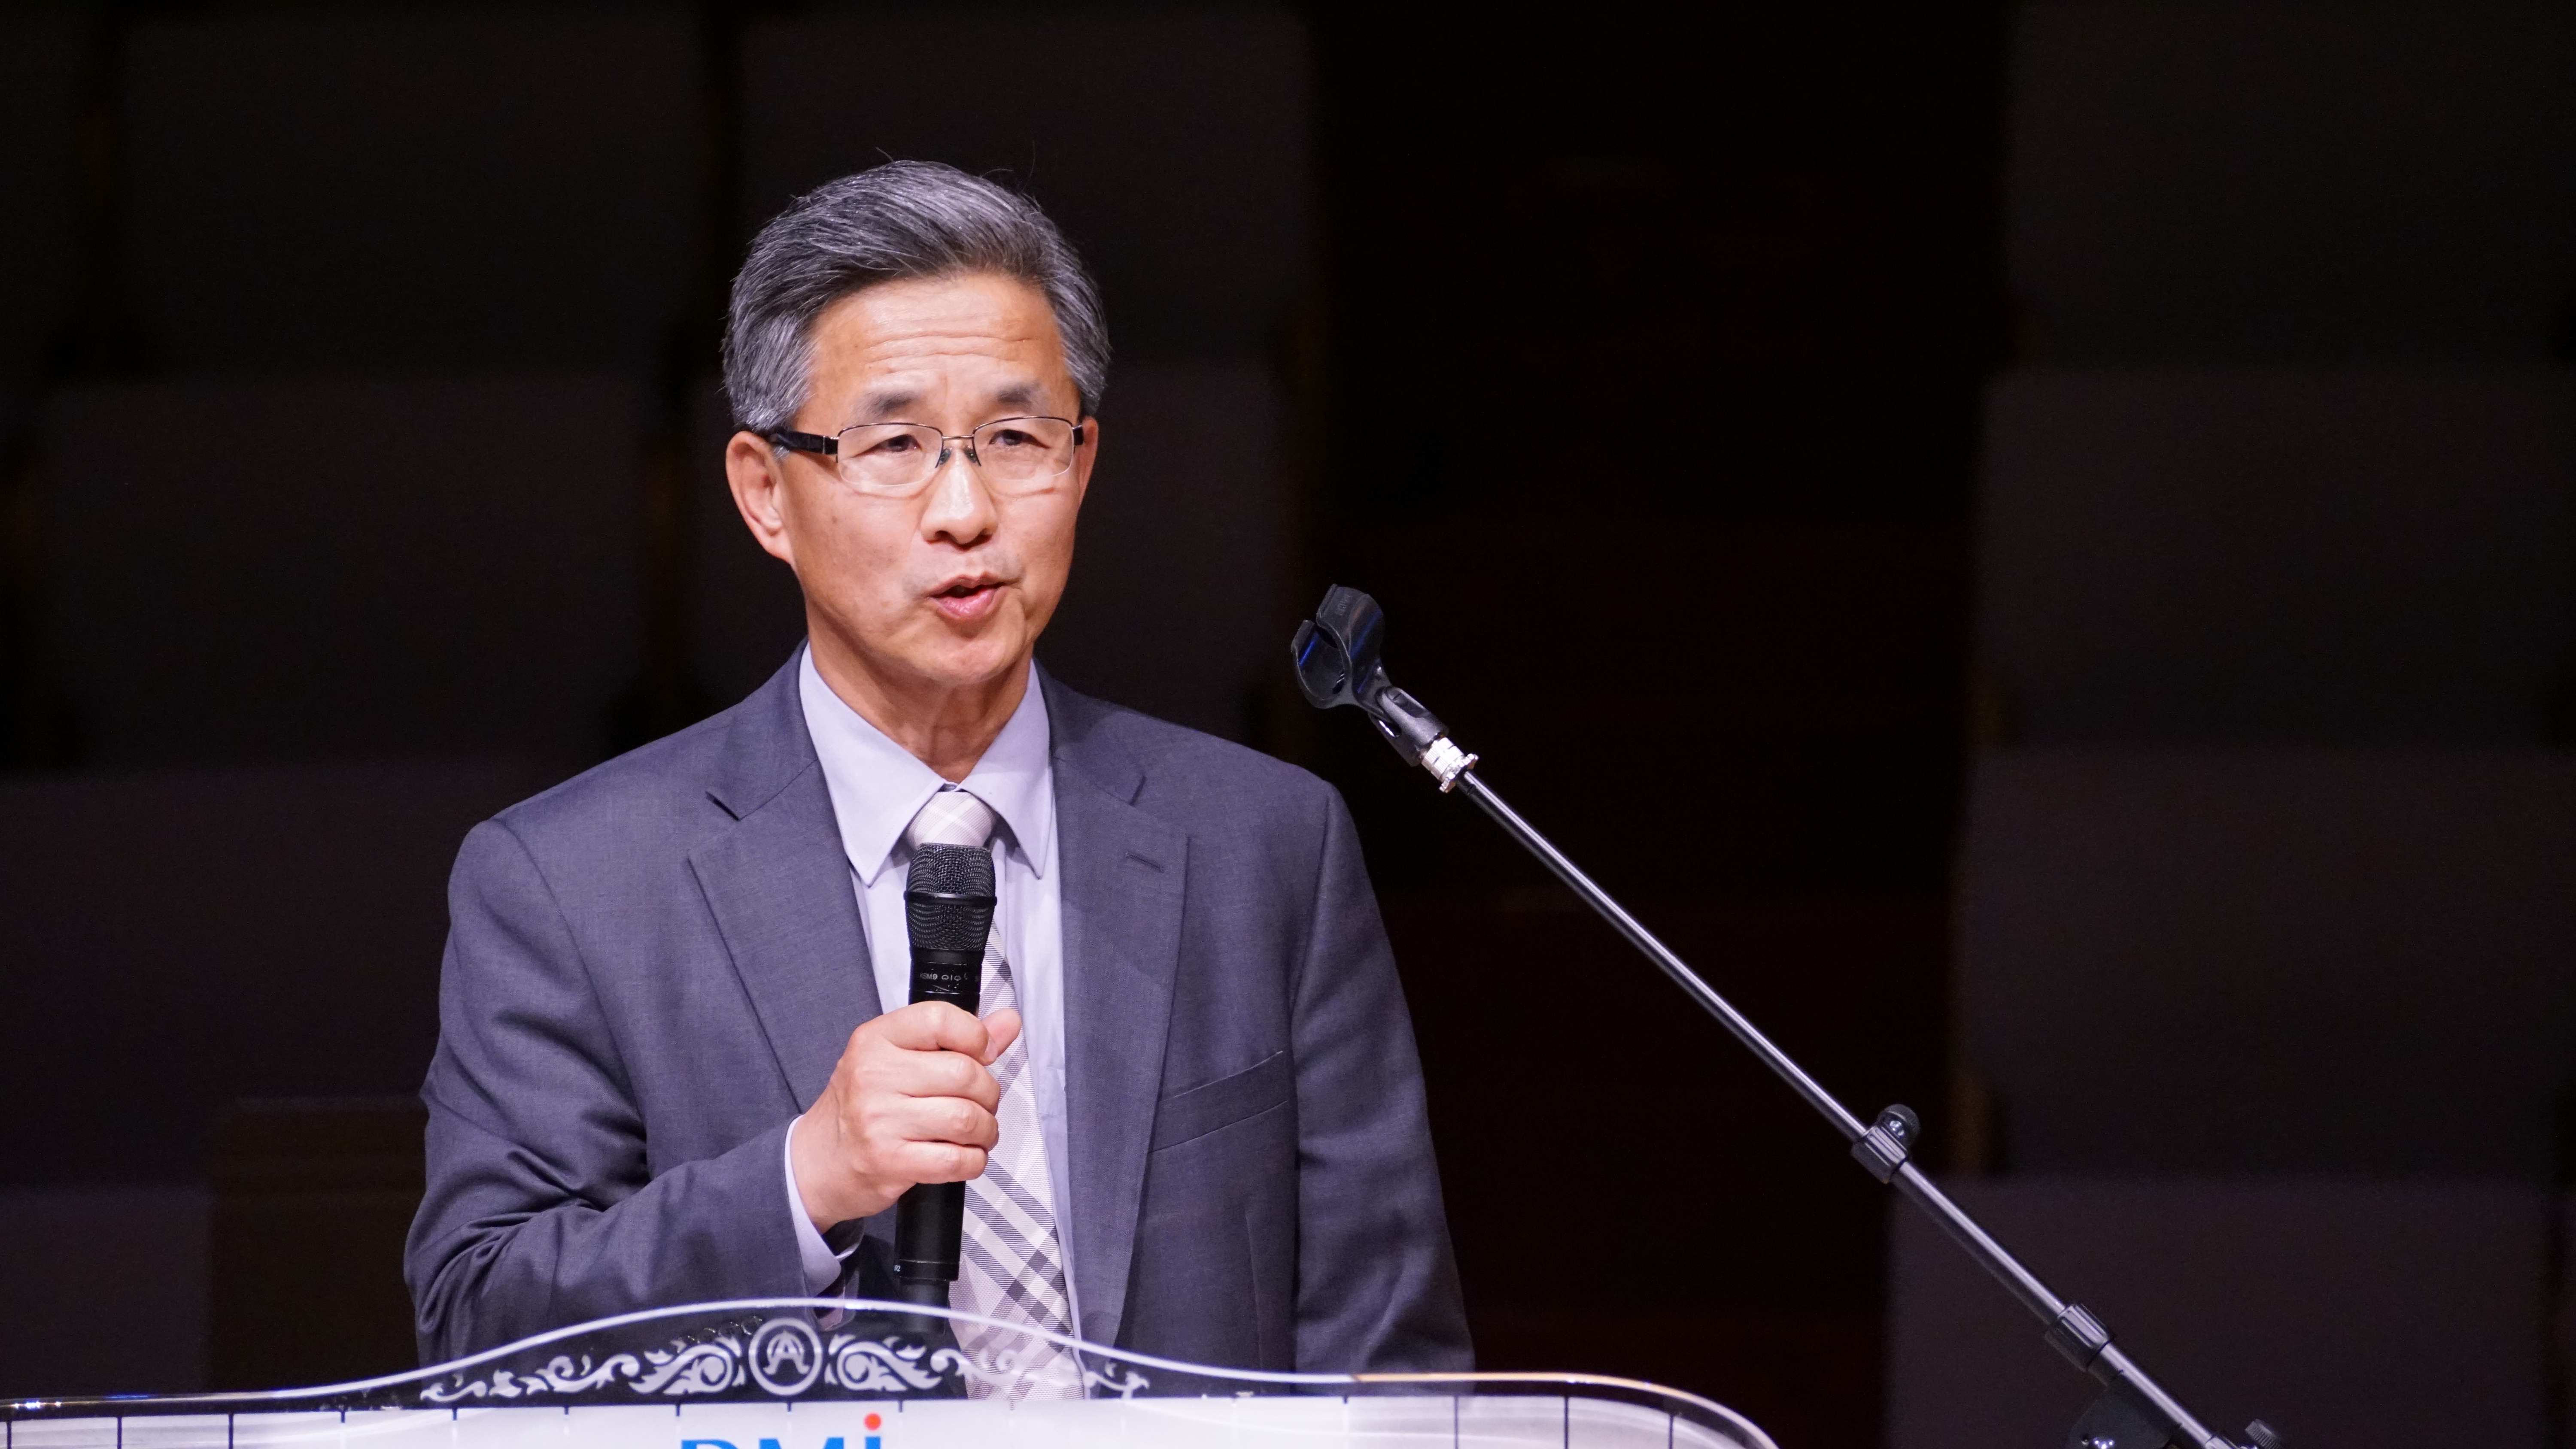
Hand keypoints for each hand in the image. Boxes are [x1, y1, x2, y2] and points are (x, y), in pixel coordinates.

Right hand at [789, 1001, 1023, 1229]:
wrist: (818, 1161)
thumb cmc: (861, 1106)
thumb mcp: (896, 1059)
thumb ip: (956, 1039)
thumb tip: (1008, 1021)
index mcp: (875, 1040)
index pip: (940, 1019)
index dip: (976, 1036)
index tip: (984, 1053)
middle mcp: (873, 1075)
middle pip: (964, 1073)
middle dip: (988, 1093)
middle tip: (981, 1103)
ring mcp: (879, 1120)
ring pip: (966, 1118)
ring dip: (986, 1130)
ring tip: (977, 1132)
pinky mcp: (889, 1161)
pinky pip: (956, 1160)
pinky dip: (973, 1160)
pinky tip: (965, 1156)